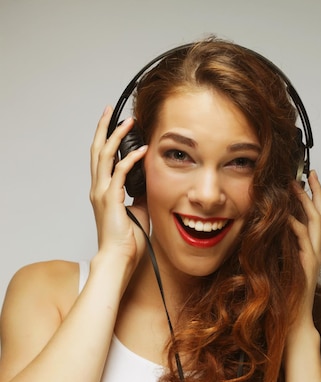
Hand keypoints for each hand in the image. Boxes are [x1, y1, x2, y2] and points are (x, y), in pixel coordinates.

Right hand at [89, 106, 148, 267]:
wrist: (119, 259)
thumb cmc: (127, 241)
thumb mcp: (138, 210)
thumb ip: (140, 193)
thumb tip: (149, 179)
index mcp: (103, 192)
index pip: (102, 159)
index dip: (107, 139)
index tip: (116, 123)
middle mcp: (98, 189)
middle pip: (97, 150)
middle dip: (105, 127)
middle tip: (111, 110)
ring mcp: (102, 193)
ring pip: (104, 155)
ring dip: (116, 136)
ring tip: (129, 122)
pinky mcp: (110, 199)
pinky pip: (119, 172)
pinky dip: (130, 158)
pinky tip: (142, 150)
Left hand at [289, 170, 320, 329]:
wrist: (294, 320)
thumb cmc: (286, 296)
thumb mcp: (282, 266)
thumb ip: (280, 248)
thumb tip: (269, 231)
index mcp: (310, 249)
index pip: (315, 217)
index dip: (313, 197)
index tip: (306, 178)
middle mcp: (315, 251)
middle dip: (313, 192)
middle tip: (304, 175)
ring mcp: (313, 258)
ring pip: (316, 224)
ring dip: (305, 204)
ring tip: (295, 188)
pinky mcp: (307, 267)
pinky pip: (304, 242)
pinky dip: (296, 227)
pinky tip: (287, 217)